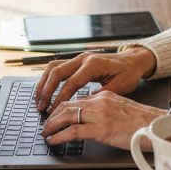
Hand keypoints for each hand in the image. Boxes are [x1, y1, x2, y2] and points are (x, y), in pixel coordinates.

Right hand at [34, 47, 156, 112]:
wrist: (132, 61)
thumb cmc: (128, 74)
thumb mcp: (120, 87)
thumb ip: (101, 95)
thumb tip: (84, 104)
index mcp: (94, 65)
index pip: (71, 83)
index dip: (60, 98)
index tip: (53, 112)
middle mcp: (83, 59)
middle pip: (57, 72)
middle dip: (46, 91)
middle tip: (41, 107)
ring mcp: (79, 58)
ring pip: (53, 67)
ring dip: (44, 83)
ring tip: (38, 99)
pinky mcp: (77, 60)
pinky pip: (57, 66)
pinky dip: (48, 78)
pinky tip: (45, 90)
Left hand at [41, 90, 166, 149]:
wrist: (157, 127)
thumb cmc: (143, 123)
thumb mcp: (122, 110)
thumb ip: (106, 111)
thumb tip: (91, 120)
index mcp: (105, 96)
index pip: (76, 100)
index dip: (60, 109)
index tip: (53, 116)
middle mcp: (100, 102)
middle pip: (67, 106)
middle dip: (52, 117)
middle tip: (45, 126)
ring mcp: (100, 116)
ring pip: (66, 116)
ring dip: (52, 126)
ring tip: (46, 134)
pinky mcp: (101, 130)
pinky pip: (73, 131)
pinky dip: (60, 136)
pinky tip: (54, 140)